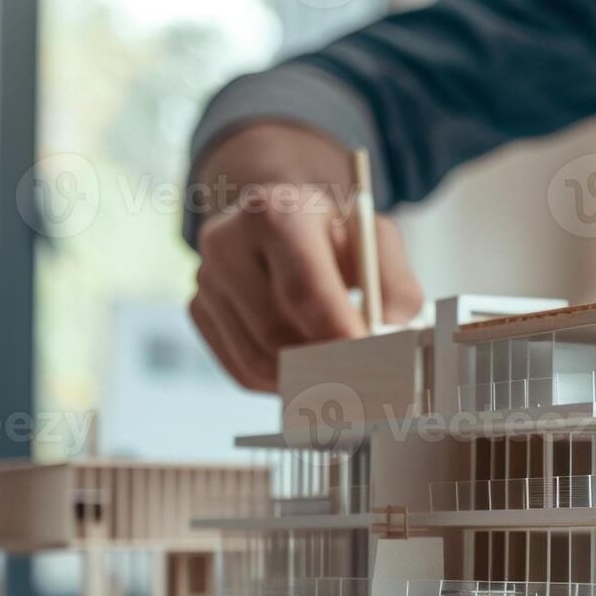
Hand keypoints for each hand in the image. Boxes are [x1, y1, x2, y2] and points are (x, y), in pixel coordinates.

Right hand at [188, 124, 423, 391]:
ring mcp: (205, 280)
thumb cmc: (335, 234)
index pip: (305, 291)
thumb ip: (396, 288)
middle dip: (326, 365)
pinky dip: (280, 382)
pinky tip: (306, 364)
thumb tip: (392, 340)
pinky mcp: (199, 312)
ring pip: (258, 361)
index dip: (340, 335)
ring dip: (305, 378)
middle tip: (364, 380)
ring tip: (341, 370)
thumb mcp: (377, 241)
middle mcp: (227, 243)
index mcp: (275, 213)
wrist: (285, 220)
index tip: (371, 364)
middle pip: (277, 334)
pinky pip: (242, 370)